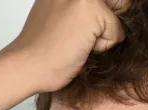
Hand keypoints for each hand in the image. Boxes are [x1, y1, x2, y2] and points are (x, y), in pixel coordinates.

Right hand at [6, 0, 130, 92]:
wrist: (28, 64)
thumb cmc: (44, 48)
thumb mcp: (62, 13)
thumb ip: (85, 8)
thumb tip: (119, 8)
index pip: (108, 0)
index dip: (104, 16)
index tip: (82, 29)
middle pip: (118, 3)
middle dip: (106, 23)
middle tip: (78, 35)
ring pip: (118, 17)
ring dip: (104, 35)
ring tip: (78, 40)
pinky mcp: (93, 10)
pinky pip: (117, 32)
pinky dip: (103, 46)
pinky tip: (80, 47)